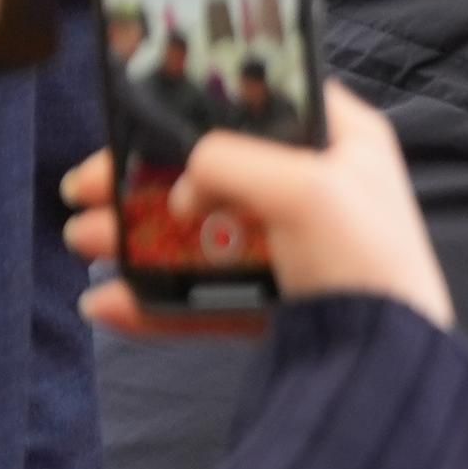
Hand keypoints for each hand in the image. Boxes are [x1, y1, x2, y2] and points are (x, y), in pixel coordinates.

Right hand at [65, 87, 456, 337]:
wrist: (383, 365)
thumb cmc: (367, 264)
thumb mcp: (302, 186)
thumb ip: (229, 161)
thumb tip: (183, 186)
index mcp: (344, 143)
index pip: (264, 102)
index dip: (200, 106)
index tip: (138, 118)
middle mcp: (321, 190)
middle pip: (212, 172)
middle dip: (141, 181)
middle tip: (86, 188)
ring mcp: (297, 250)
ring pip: (199, 234)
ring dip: (135, 236)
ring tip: (85, 241)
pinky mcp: (280, 303)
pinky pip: (206, 295)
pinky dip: (157, 300)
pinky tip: (110, 303)